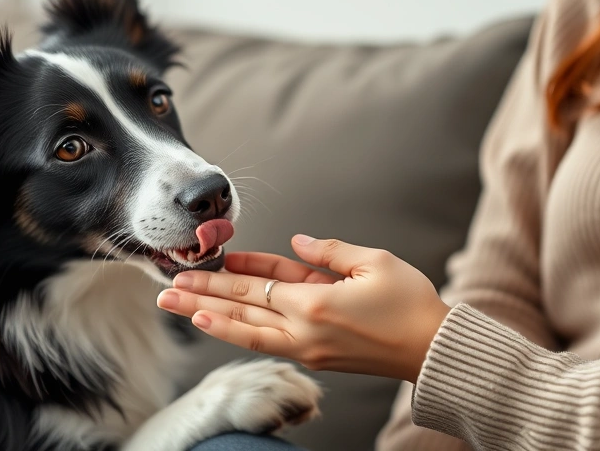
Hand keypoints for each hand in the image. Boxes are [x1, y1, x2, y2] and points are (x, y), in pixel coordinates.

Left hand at [156, 235, 451, 382]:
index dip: (225, 274)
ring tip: (180, 307)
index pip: (258, 286)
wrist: (433, 350)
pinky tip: (218, 321)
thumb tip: (297, 242)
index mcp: (316, 304)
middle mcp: (304, 330)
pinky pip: (267, 341)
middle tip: (166, 290)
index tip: (194, 267)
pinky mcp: (314, 356)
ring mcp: (307, 347)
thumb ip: (328, 252)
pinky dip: (239, 331)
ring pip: (247, 331)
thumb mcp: (373, 263)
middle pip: (242, 309)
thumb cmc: (410, 303)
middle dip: (202, 297)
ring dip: (211, 317)